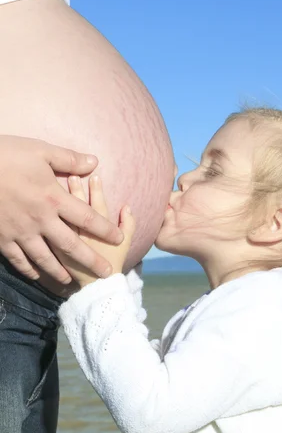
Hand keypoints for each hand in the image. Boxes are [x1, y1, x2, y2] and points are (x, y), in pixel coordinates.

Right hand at [0, 136, 122, 282]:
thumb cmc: (6, 155)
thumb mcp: (40, 150)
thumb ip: (69, 159)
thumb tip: (95, 162)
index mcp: (53, 198)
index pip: (87, 217)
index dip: (105, 229)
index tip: (119, 239)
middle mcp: (40, 220)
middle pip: (71, 246)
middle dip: (90, 261)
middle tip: (106, 274)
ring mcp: (20, 232)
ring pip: (45, 259)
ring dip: (60, 272)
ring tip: (72, 282)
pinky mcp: (1, 238)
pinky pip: (18, 260)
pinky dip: (29, 270)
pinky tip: (36, 276)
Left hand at [53, 175, 134, 287]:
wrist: (98, 287)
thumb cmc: (113, 263)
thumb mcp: (126, 244)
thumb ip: (129, 224)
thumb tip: (127, 206)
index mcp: (96, 229)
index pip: (96, 204)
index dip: (96, 189)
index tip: (94, 175)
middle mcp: (79, 232)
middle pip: (75, 206)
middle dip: (75, 189)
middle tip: (72, 175)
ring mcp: (63, 239)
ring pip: (59, 214)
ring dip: (57, 200)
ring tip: (53, 185)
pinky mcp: (52, 248)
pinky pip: (45, 231)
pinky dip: (43, 218)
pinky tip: (39, 208)